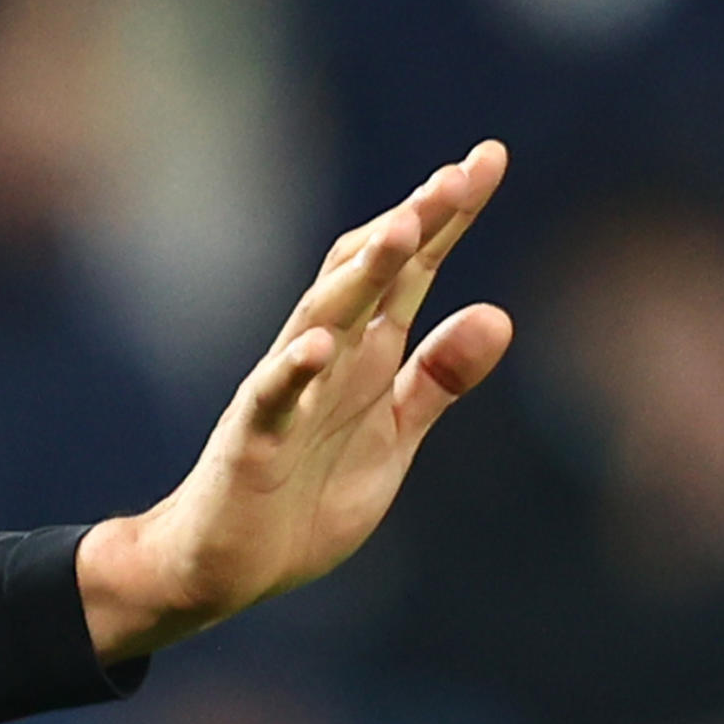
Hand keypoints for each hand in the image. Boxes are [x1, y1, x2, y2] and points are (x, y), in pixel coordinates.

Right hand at [77, 142, 512, 660]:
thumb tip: (498, 312)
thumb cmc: (307, 492)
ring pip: (322, 317)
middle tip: (456, 175)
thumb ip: (439, 377)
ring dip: (359, 274)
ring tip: (400, 229)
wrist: (224, 564)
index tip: (487, 158)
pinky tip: (322, 342)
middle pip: (369, 275)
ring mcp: (286, 392)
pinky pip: (271, 397)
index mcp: (365, 353)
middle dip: (412, 224)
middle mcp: (326, 356)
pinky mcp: (253, 439)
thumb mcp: (394, 435)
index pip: (410, 270)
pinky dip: (293, 369)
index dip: (446, 217)